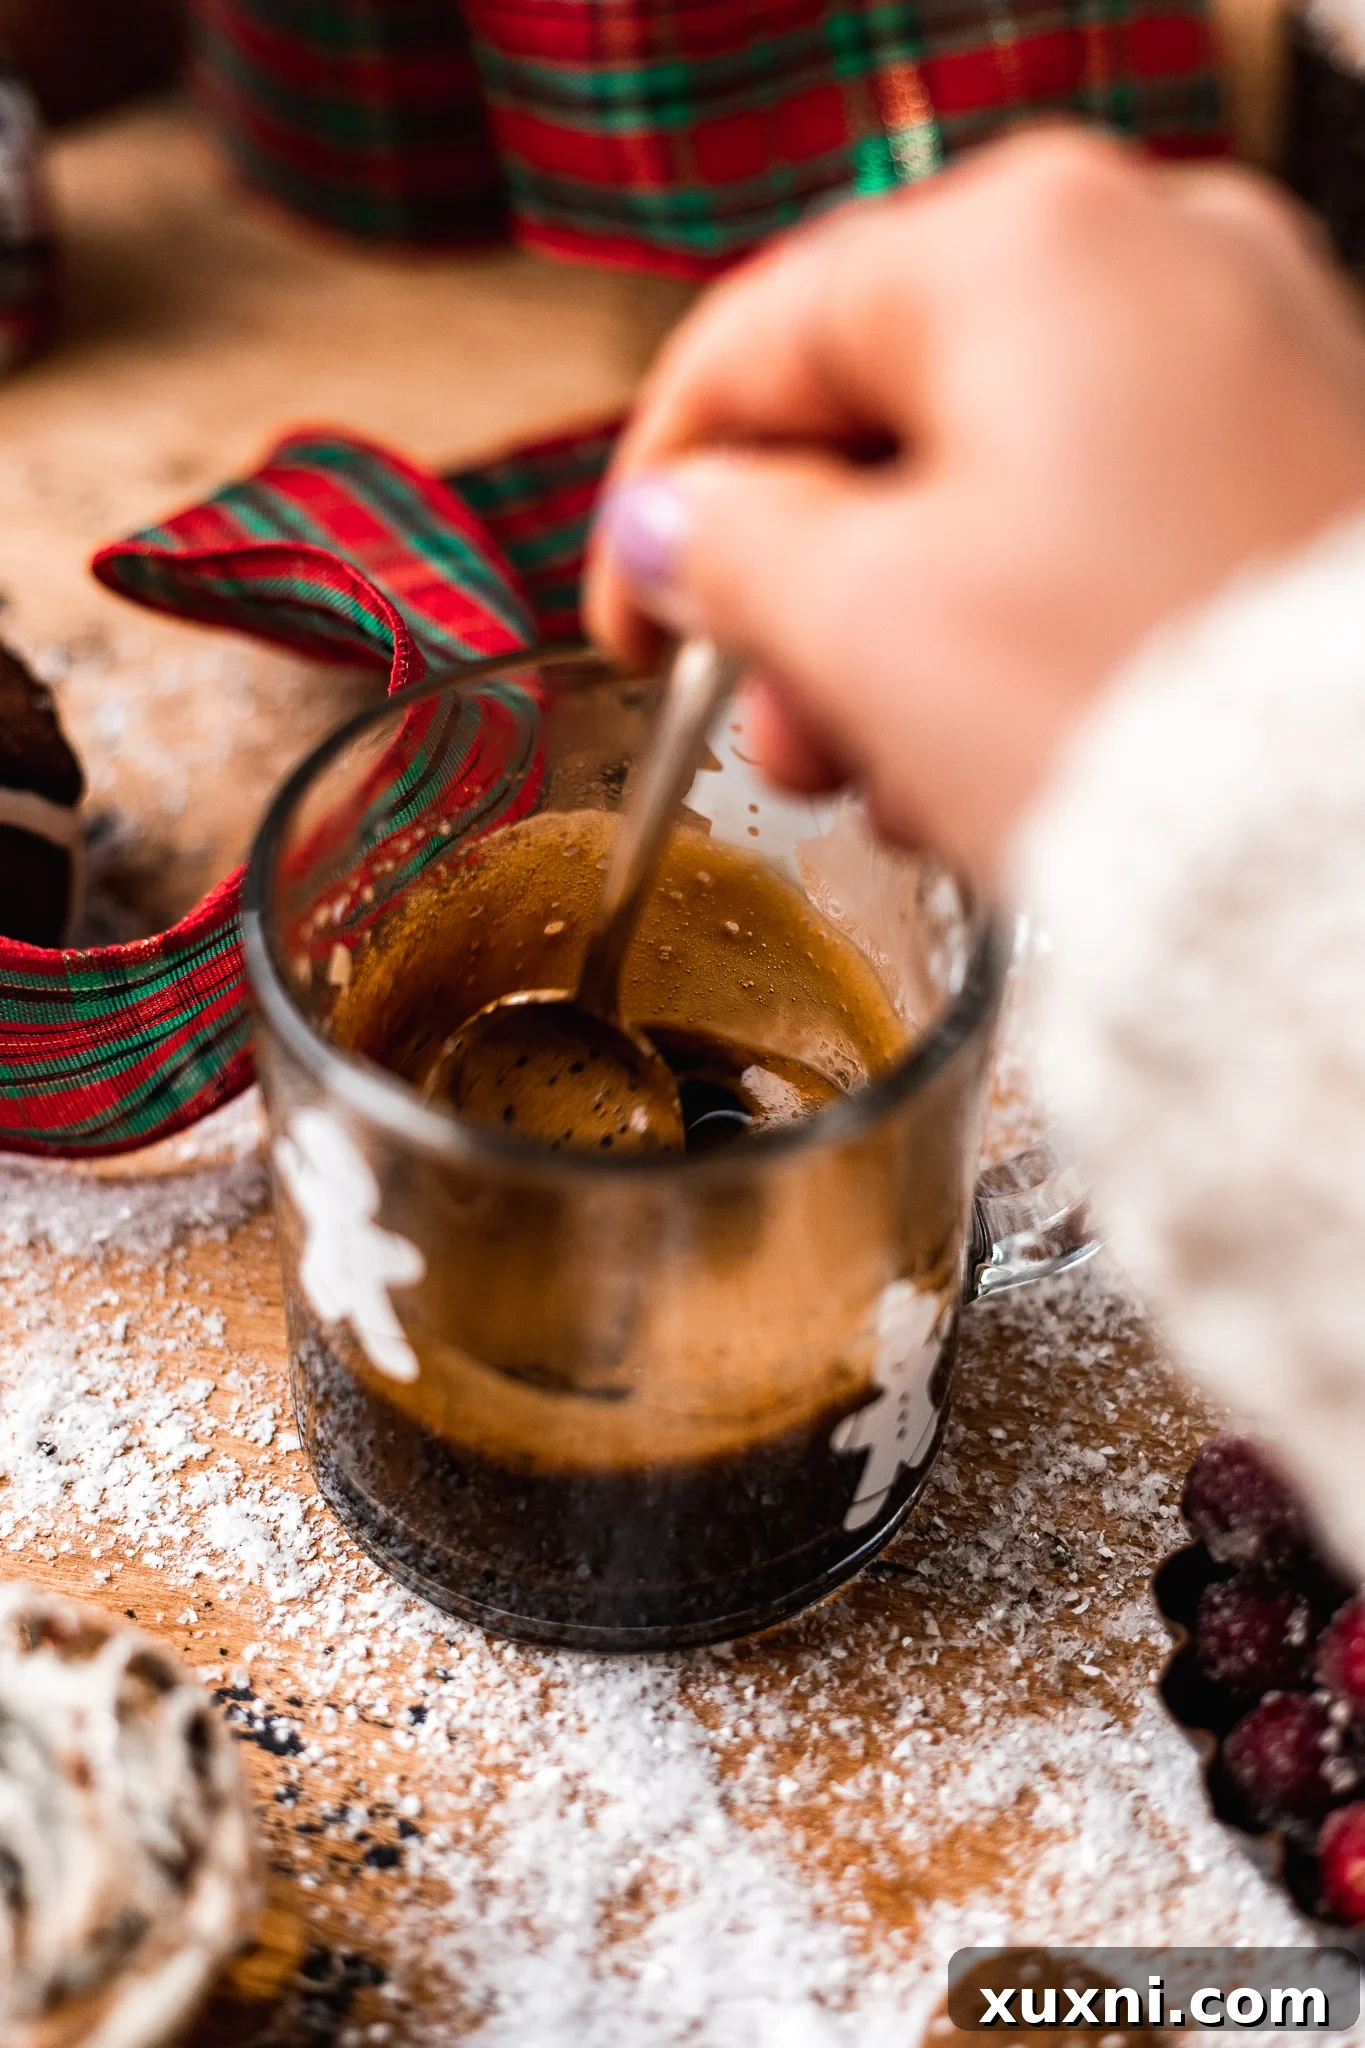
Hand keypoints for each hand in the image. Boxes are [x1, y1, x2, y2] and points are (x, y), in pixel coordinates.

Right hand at [585, 128, 1364, 889]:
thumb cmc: (1138, 718)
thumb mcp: (866, 629)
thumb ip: (732, 551)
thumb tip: (675, 533)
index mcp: (1026, 246)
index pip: (760, 338)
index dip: (658, 494)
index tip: (628, 620)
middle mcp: (1157, 260)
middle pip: (884, 422)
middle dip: (802, 600)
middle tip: (775, 735)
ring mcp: (1248, 360)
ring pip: (991, 490)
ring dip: (900, 641)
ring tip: (887, 781)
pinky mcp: (1296, 472)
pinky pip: (1097, 531)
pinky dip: (1016, 632)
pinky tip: (990, 753)